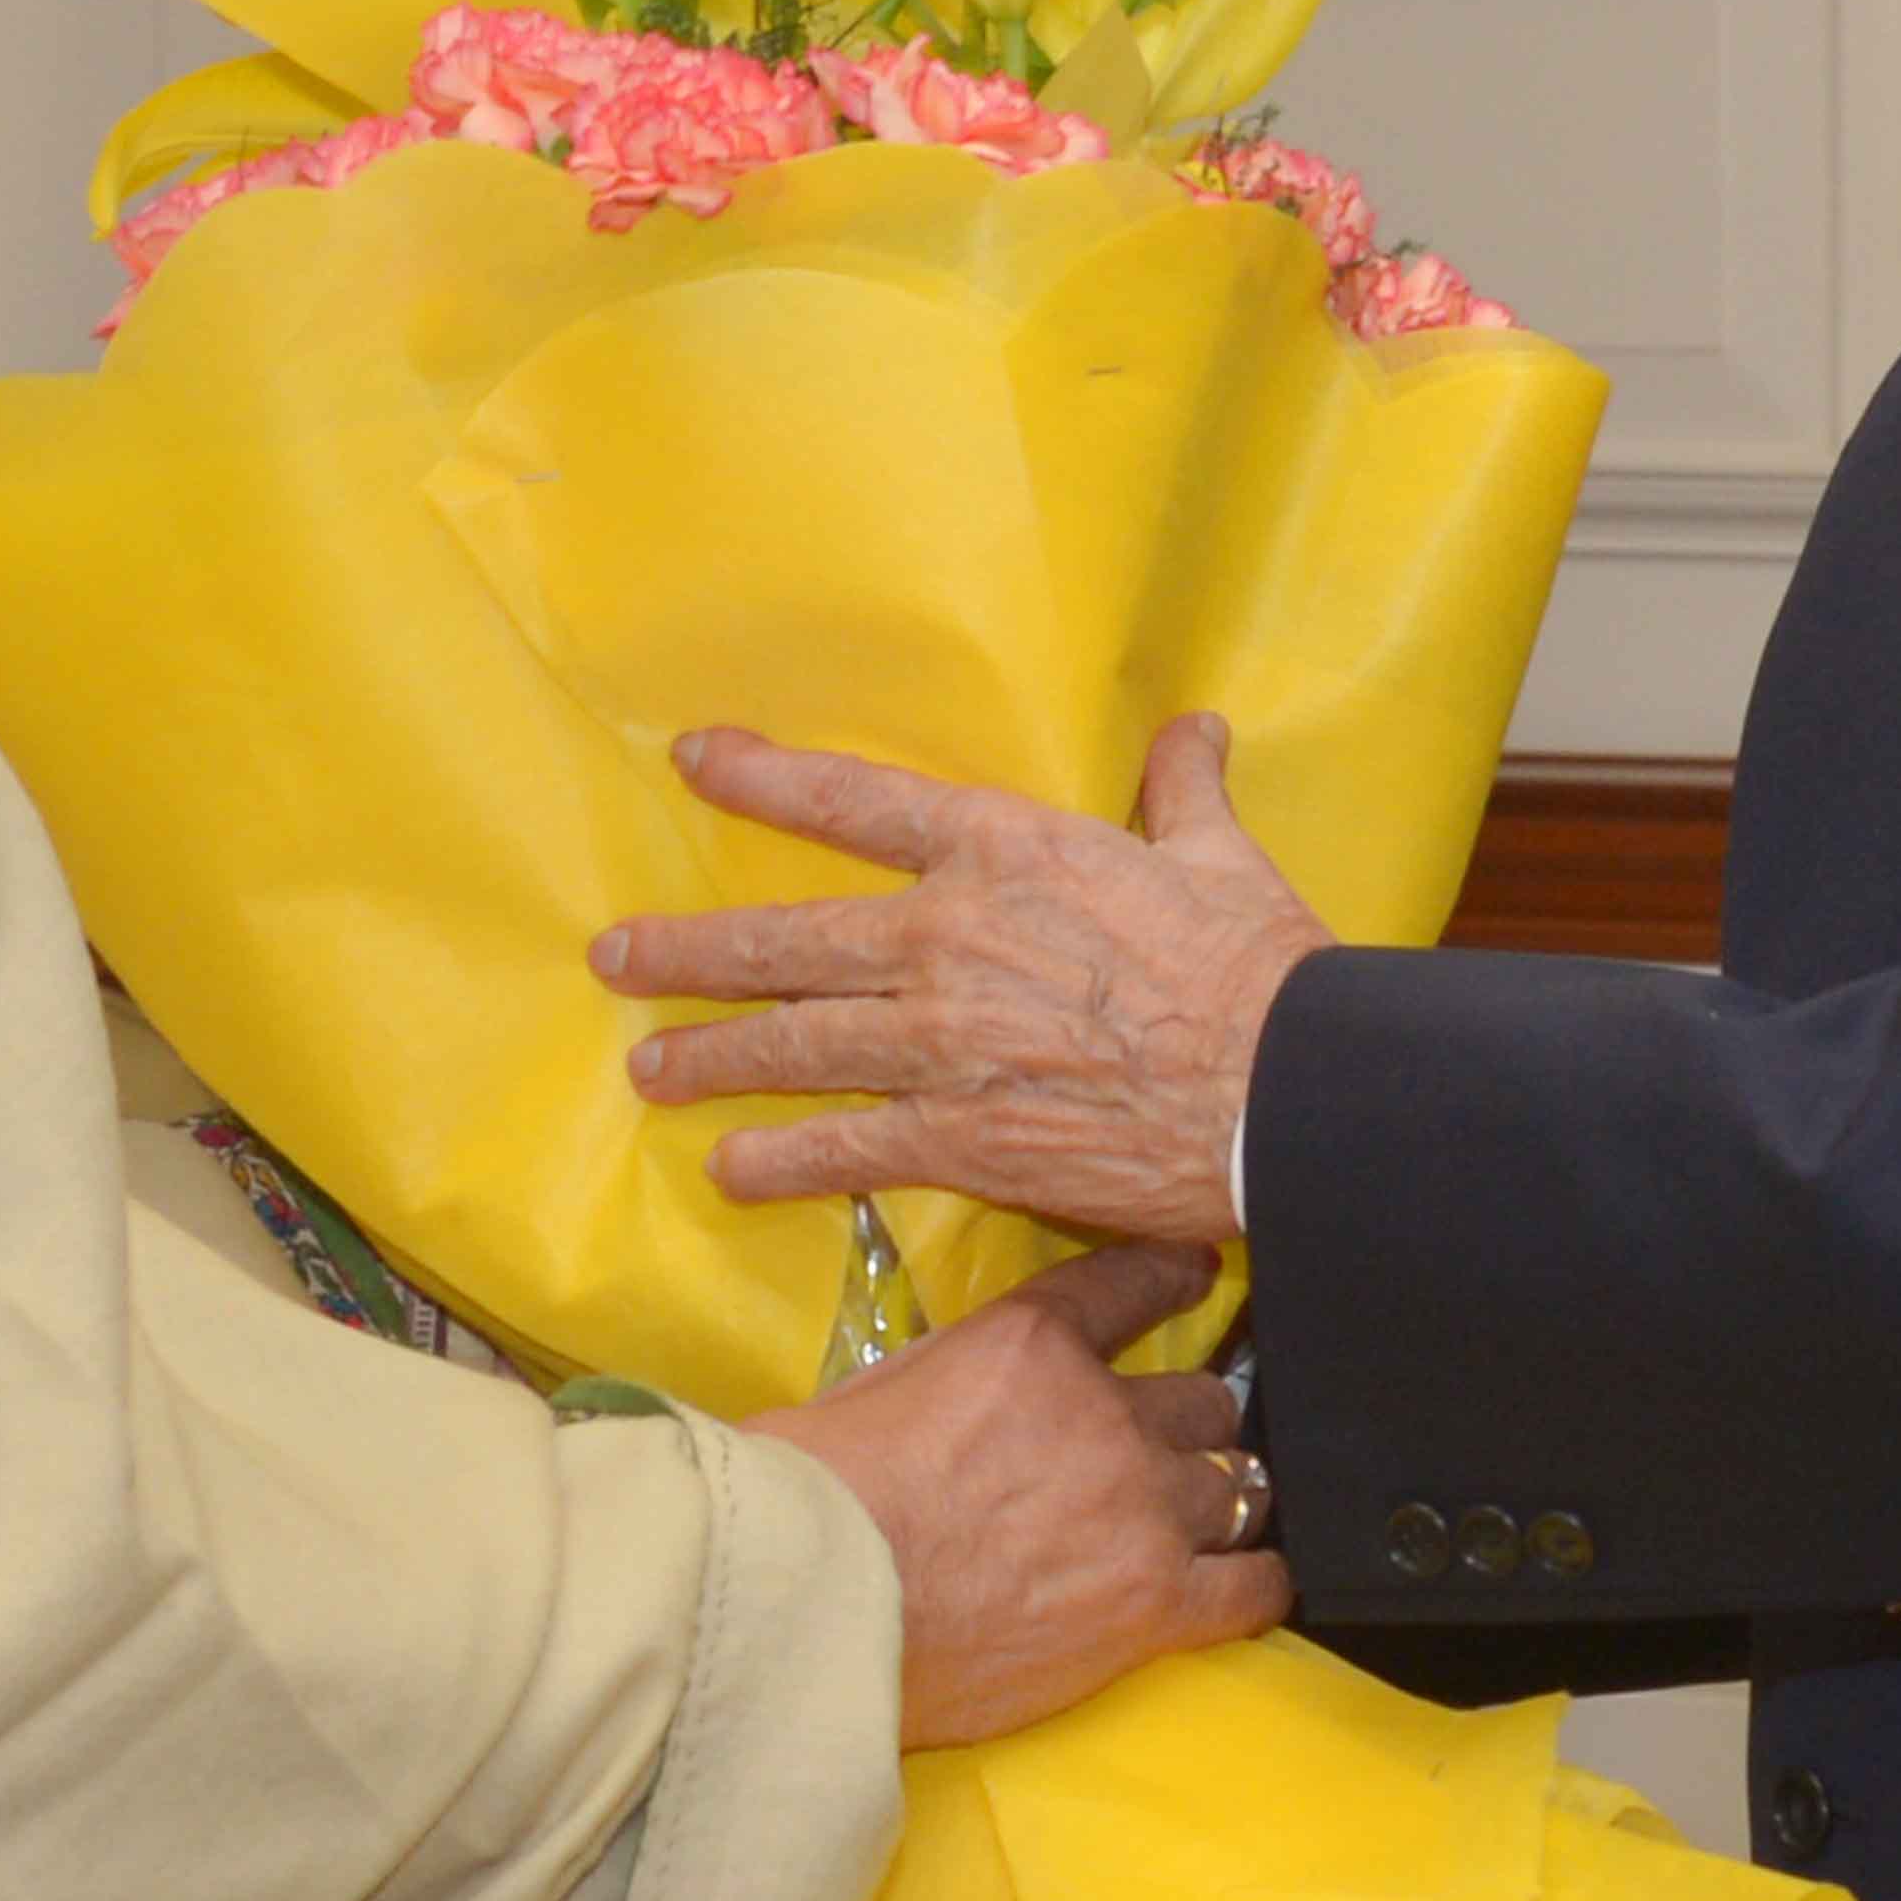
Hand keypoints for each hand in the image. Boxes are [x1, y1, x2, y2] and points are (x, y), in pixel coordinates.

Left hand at [593, 715, 1326, 1253]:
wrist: (1284, 1092)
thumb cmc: (1260, 967)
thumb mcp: (1219, 856)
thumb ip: (1182, 791)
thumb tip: (1193, 729)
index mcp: (1003, 852)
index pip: (854, 801)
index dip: (764, 775)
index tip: (693, 758)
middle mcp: (946, 939)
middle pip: (786, 939)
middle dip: (690, 949)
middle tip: (616, 955)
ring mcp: (942, 1044)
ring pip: (794, 1044)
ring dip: (712, 1055)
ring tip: (649, 1065)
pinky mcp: (962, 1138)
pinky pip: (847, 1149)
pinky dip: (783, 1161)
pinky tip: (732, 1170)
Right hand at [751, 1241, 1290, 1746]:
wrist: (818, 1600)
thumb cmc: (813, 1500)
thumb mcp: (873, 1392)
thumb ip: (944, 1383)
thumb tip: (938, 1412)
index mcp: (1031, 1344)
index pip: (1130, 1286)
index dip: (1171, 1276)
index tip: (1195, 1270)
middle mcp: (1107, 1414)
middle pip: (1202, 1401)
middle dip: (1184, 1425)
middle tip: (1159, 1451)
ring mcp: (1143, 1509)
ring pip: (1238, 1484)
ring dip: (1217, 1501)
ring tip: (1202, 1522)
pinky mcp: (1158, 1604)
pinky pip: (1253, 1588)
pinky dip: (1255, 1585)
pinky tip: (1248, 1585)